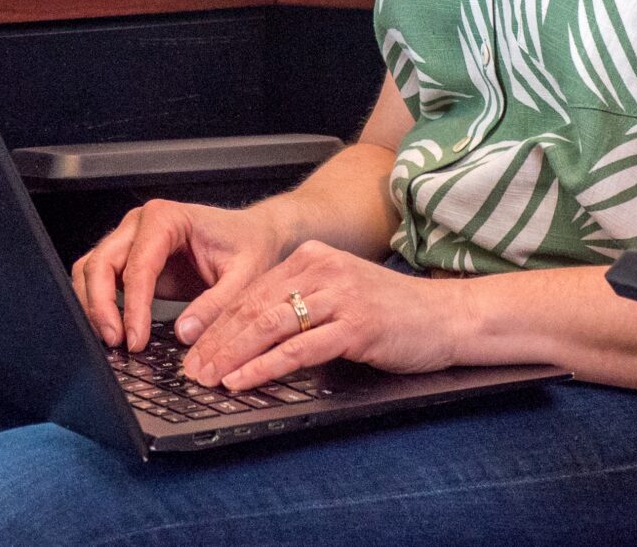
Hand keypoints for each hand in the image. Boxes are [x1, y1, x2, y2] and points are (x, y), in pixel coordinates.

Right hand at [70, 199, 291, 351]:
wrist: (251, 235)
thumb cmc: (249, 245)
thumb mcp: (245, 276)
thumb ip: (217, 304)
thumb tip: (185, 333)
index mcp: (167, 217)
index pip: (138, 264)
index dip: (133, 306)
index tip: (136, 339)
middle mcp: (141, 224)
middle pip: (101, 262)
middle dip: (101, 306)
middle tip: (117, 342)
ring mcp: (130, 239)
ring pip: (91, 270)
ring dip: (94, 306)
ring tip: (113, 340)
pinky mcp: (129, 259)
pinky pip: (100, 279)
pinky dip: (99, 304)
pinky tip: (114, 329)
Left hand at [179, 241, 465, 391]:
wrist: (447, 316)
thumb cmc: (394, 312)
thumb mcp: (340, 295)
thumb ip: (300, 303)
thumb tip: (248, 334)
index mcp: (313, 257)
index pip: (251, 291)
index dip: (216, 323)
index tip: (191, 348)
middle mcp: (323, 269)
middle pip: (253, 307)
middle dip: (215, 341)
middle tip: (189, 368)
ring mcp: (340, 295)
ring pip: (269, 325)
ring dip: (231, 355)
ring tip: (206, 377)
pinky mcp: (356, 325)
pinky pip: (298, 348)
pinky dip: (264, 366)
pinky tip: (243, 379)